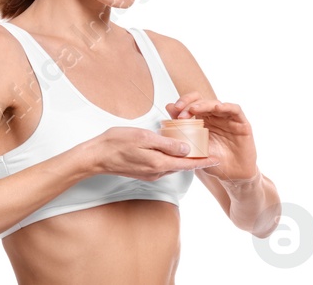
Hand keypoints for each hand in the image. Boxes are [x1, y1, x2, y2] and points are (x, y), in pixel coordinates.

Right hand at [79, 127, 219, 180]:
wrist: (95, 156)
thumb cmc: (116, 143)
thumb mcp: (144, 138)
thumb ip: (167, 144)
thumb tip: (187, 149)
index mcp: (159, 164)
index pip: (188, 164)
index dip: (204, 161)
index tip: (217, 158)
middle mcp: (157, 172)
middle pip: (182, 166)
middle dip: (195, 158)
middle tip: (207, 148)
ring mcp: (150, 173)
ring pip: (173, 165)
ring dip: (183, 158)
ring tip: (193, 148)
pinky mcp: (143, 172)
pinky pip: (163, 165)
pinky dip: (171, 158)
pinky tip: (171, 149)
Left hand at [166, 93, 257, 181]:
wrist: (233, 175)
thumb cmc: (215, 161)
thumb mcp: (196, 147)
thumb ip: (183, 130)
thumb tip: (168, 110)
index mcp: (204, 120)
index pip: (193, 104)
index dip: (183, 103)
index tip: (174, 110)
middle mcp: (216, 117)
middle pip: (203, 101)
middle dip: (189, 103)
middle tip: (180, 110)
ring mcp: (229, 119)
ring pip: (216, 104)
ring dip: (204, 104)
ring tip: (194, 109)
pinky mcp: (242, 123)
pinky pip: (235, 110)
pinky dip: (226, 106)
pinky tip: (218, 108)